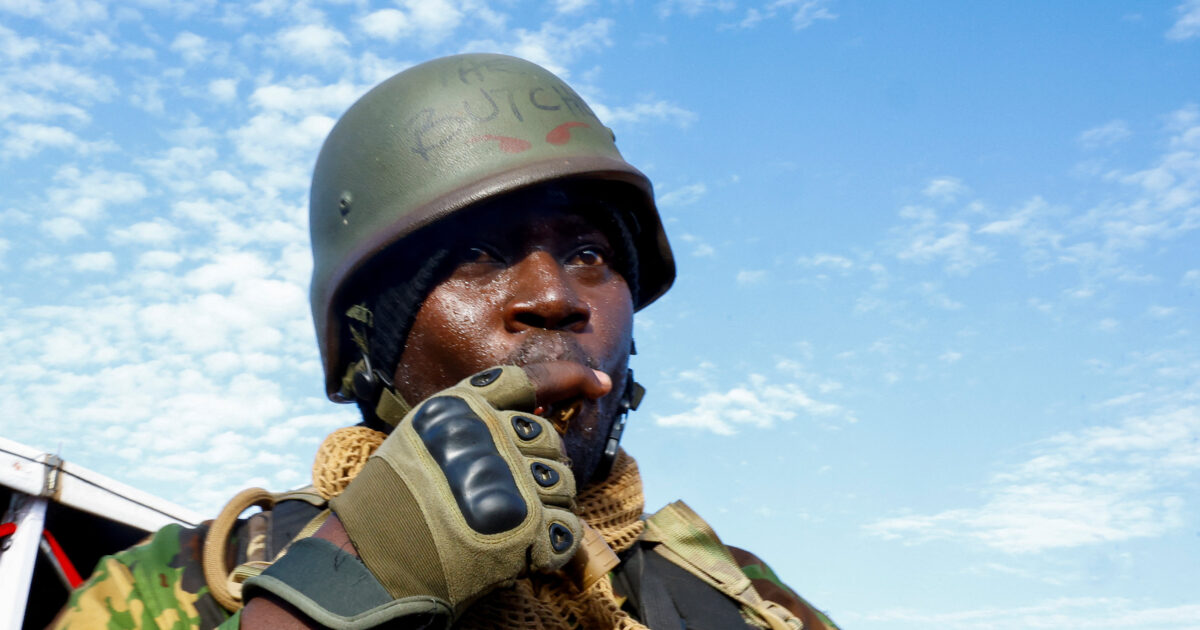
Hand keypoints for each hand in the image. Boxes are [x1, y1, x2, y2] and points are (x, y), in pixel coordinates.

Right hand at [329, 364, 605, 618]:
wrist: (371, 558)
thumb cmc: (390, 502)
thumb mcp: (423, 436)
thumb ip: (473, 421)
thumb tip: (534, 412)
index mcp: (466, 407)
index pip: (532, 380)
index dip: (571, 378)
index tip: (601, 383)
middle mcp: (494, 434)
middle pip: (551, 440)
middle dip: (542, 464)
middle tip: (516, 492)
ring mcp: (514, 477)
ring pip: (563, 483)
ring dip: (548, 504)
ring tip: (515, 523)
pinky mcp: (527, 525)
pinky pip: (566, 529)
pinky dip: (553, 544)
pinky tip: (528, 551)